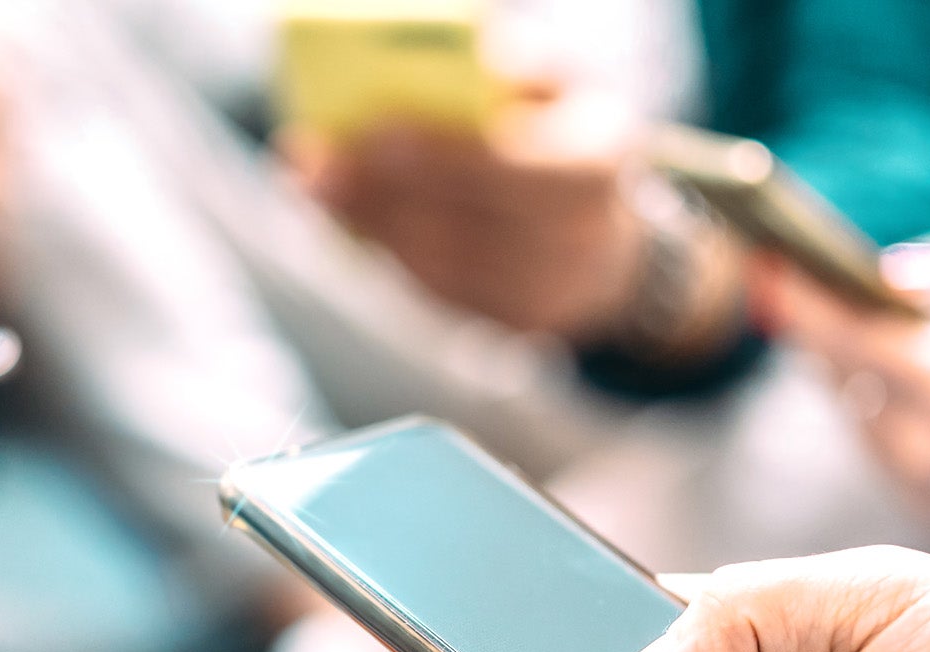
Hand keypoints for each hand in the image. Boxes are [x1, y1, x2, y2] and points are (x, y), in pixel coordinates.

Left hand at [289, 93, 740, 350]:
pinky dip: (384, 251)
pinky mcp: (510, 326)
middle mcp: (577, 239)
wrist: (612, 244)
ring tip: (317, 184)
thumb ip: (524, 63)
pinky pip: (433, 291)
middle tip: (317, 164)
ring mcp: (544, 292)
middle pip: (463, 222)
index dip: (443, 156)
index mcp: (597, 164)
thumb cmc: (568, 139)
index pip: (514, 167)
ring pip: (437, 263)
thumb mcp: (565, 87)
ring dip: (369, 223)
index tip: (377, 132)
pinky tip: (346, 217)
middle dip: (383, 193)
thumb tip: (473, 48)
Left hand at [751, 233, 929, 562]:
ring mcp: (924, 487)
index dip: (795, 301)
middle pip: (839, 378)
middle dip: (819, 330)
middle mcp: (927, 447)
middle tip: (795, 284)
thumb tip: (888, 274)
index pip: (844, 338)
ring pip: (855, 416)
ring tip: (857, 328)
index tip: (759, 266)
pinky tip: (901, 386)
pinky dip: (883, 413)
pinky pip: (881, 450)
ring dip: (854, 373)